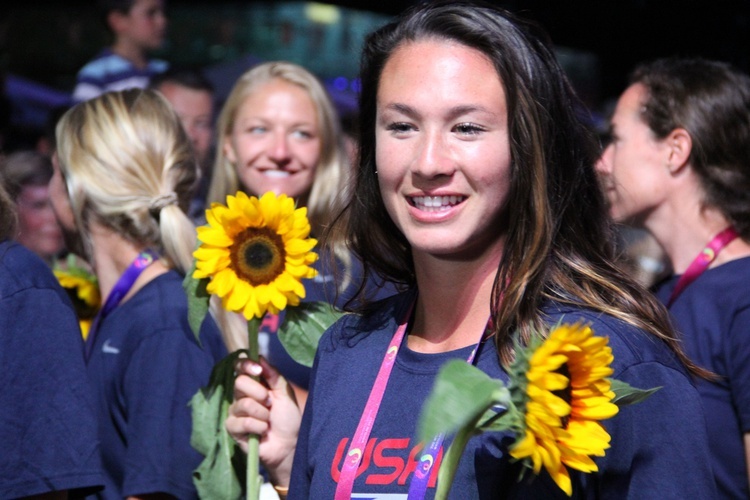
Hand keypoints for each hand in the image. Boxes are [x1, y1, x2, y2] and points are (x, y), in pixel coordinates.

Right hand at [226, 357, 300, 486]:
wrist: (289, 443)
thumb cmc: (288, 417)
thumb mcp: (285, 392)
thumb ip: (274, 375)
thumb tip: (260, 357)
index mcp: (253, 384)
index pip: (239, 367)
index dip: (245, 365)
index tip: (258, 370)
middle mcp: (241, 395)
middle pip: (239, 382)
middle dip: (259, 393)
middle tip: (270, 403)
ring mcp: (235, 412)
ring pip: (243, 403)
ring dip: (262, 413)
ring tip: (268, 421)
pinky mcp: (232, 428)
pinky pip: (243, 422)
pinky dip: (258, 426)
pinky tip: (262, 431)